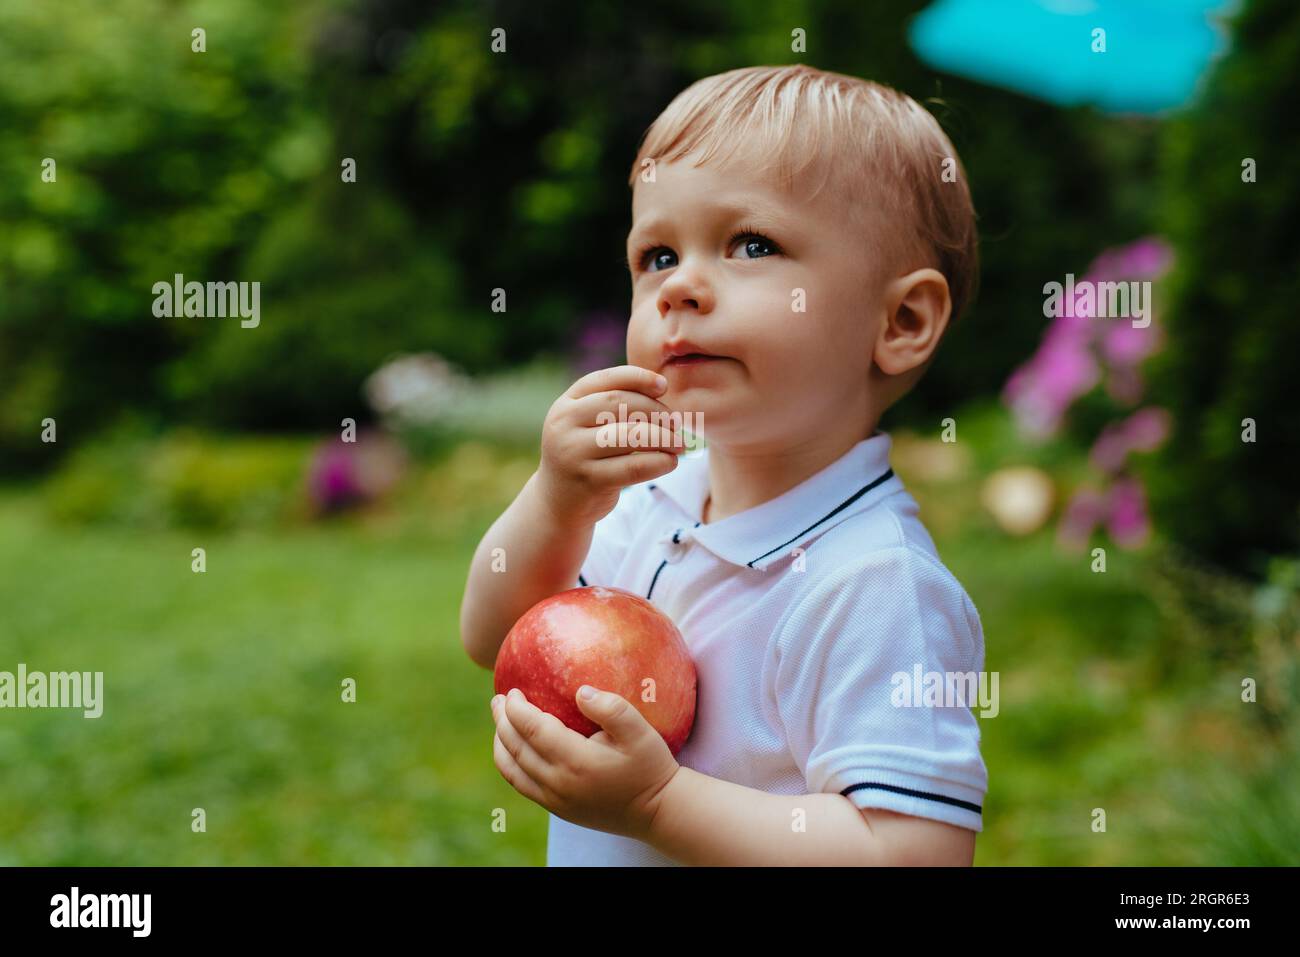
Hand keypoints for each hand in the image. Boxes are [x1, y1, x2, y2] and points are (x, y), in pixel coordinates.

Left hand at [490, 685, 681, 841]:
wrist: (656, 811)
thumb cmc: (649, 766)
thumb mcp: (640, 732)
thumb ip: (612, 708)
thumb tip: (580, 692)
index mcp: (576, 761)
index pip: (532, 729)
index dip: (516, 708)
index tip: (512, 690)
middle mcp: (559, 784)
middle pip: (515, 748)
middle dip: (502, 721)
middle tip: (498, 698)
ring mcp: (555, 800)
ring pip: (512, 769)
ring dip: (501, 743)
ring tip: (500, 721)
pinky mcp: (557, 809)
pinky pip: (521, 785)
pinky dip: (509, 764)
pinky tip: (514, 748)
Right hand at [536, 364, 688, 527]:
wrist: (559, 503)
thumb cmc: (585, 455)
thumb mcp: (588, 425)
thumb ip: (613, 404)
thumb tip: (660, 386)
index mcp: (565, 404)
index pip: (605, 380)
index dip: (638, 378)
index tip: (664, 386)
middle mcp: (565, 425)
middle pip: (620, 404)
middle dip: (655, 410)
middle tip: (676, 423)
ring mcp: (574, 453)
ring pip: (630, 436)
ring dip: (663, 437)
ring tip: (679, 444)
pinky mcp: (590, 480)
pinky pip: (634, 467)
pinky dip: (659, 462)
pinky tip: (670, 462)